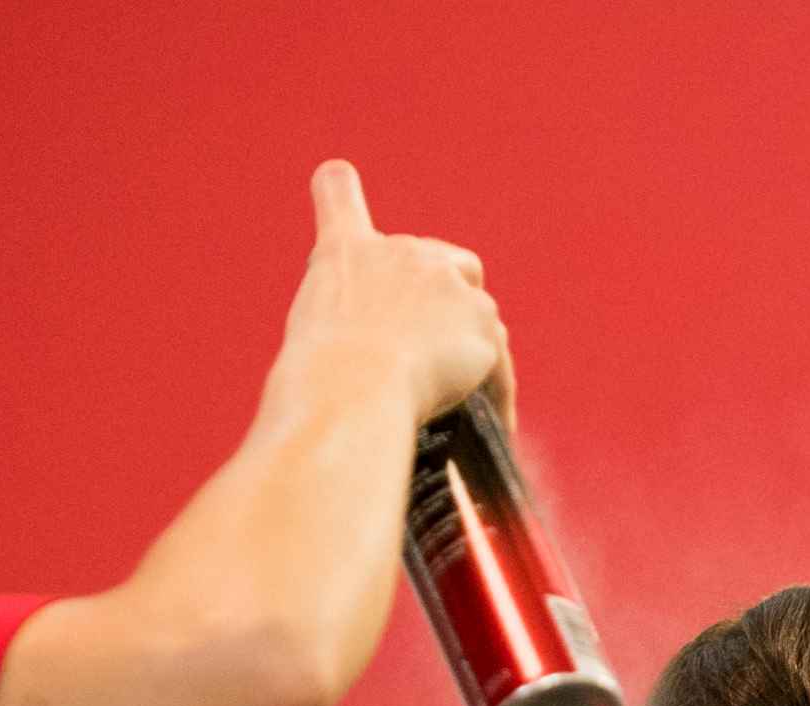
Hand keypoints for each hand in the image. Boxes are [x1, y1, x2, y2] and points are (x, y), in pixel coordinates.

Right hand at [275, 160, 507, 426]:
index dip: (339, 192)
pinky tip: (496, 426)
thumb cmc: (319, 376)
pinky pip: (498, 363)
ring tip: (461, 399)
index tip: (336, 175)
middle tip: (431, 352)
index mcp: (346, 251)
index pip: (339, 199)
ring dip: (473, 350)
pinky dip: (496, 393)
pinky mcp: (484, 326)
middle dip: (449, 300)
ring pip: (478, 316)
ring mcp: (451, 285)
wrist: (352, 389)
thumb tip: (370, 357)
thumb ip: (344, 327)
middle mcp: (403, 254)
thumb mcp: (310, 337)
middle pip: (449, 263)